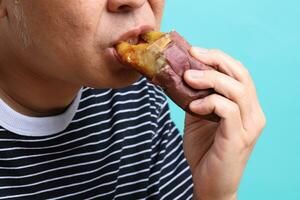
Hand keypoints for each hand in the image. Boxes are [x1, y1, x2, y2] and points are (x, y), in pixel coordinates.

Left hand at [183, 47, 265, 199]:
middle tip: (192, 55)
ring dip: (210, 79)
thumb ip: (196, 97)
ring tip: (188, 78)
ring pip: (237, 89)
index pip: (238, 72)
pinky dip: (209, 102)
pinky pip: (228, 110)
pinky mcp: (239, 138)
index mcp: (245, 106)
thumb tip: (180, 74)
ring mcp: (249, 126)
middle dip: (216, 60)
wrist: (210, 183)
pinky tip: (193, 107)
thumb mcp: (198, 117)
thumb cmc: (205, 150)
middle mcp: (254, 114)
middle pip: (241, 75)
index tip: (194, 51)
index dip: (218, 57)